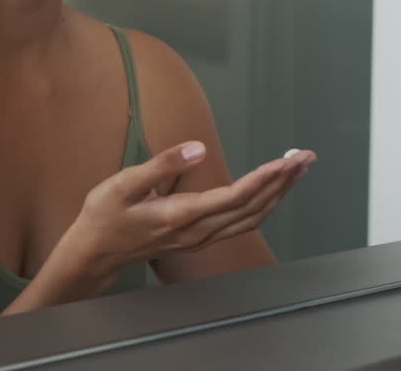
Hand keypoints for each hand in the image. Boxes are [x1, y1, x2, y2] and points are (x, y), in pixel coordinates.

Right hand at [62, 141, 314, 282]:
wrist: (95, 253)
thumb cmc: (105, 215)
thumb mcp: (123, 183)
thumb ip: (163, 164)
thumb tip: (198, 147)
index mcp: (181, 215)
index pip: (235, 197)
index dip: (264, 178)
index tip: (286, 160)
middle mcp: (198, 231)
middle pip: (252, 208)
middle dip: (282, 181)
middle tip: (305, 157)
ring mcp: (202, 237)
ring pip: (252, 217)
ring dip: (279, 193)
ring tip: (299, 169)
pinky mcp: (201, 237)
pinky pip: (243, 222)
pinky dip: (265, 204)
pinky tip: (275, 190)